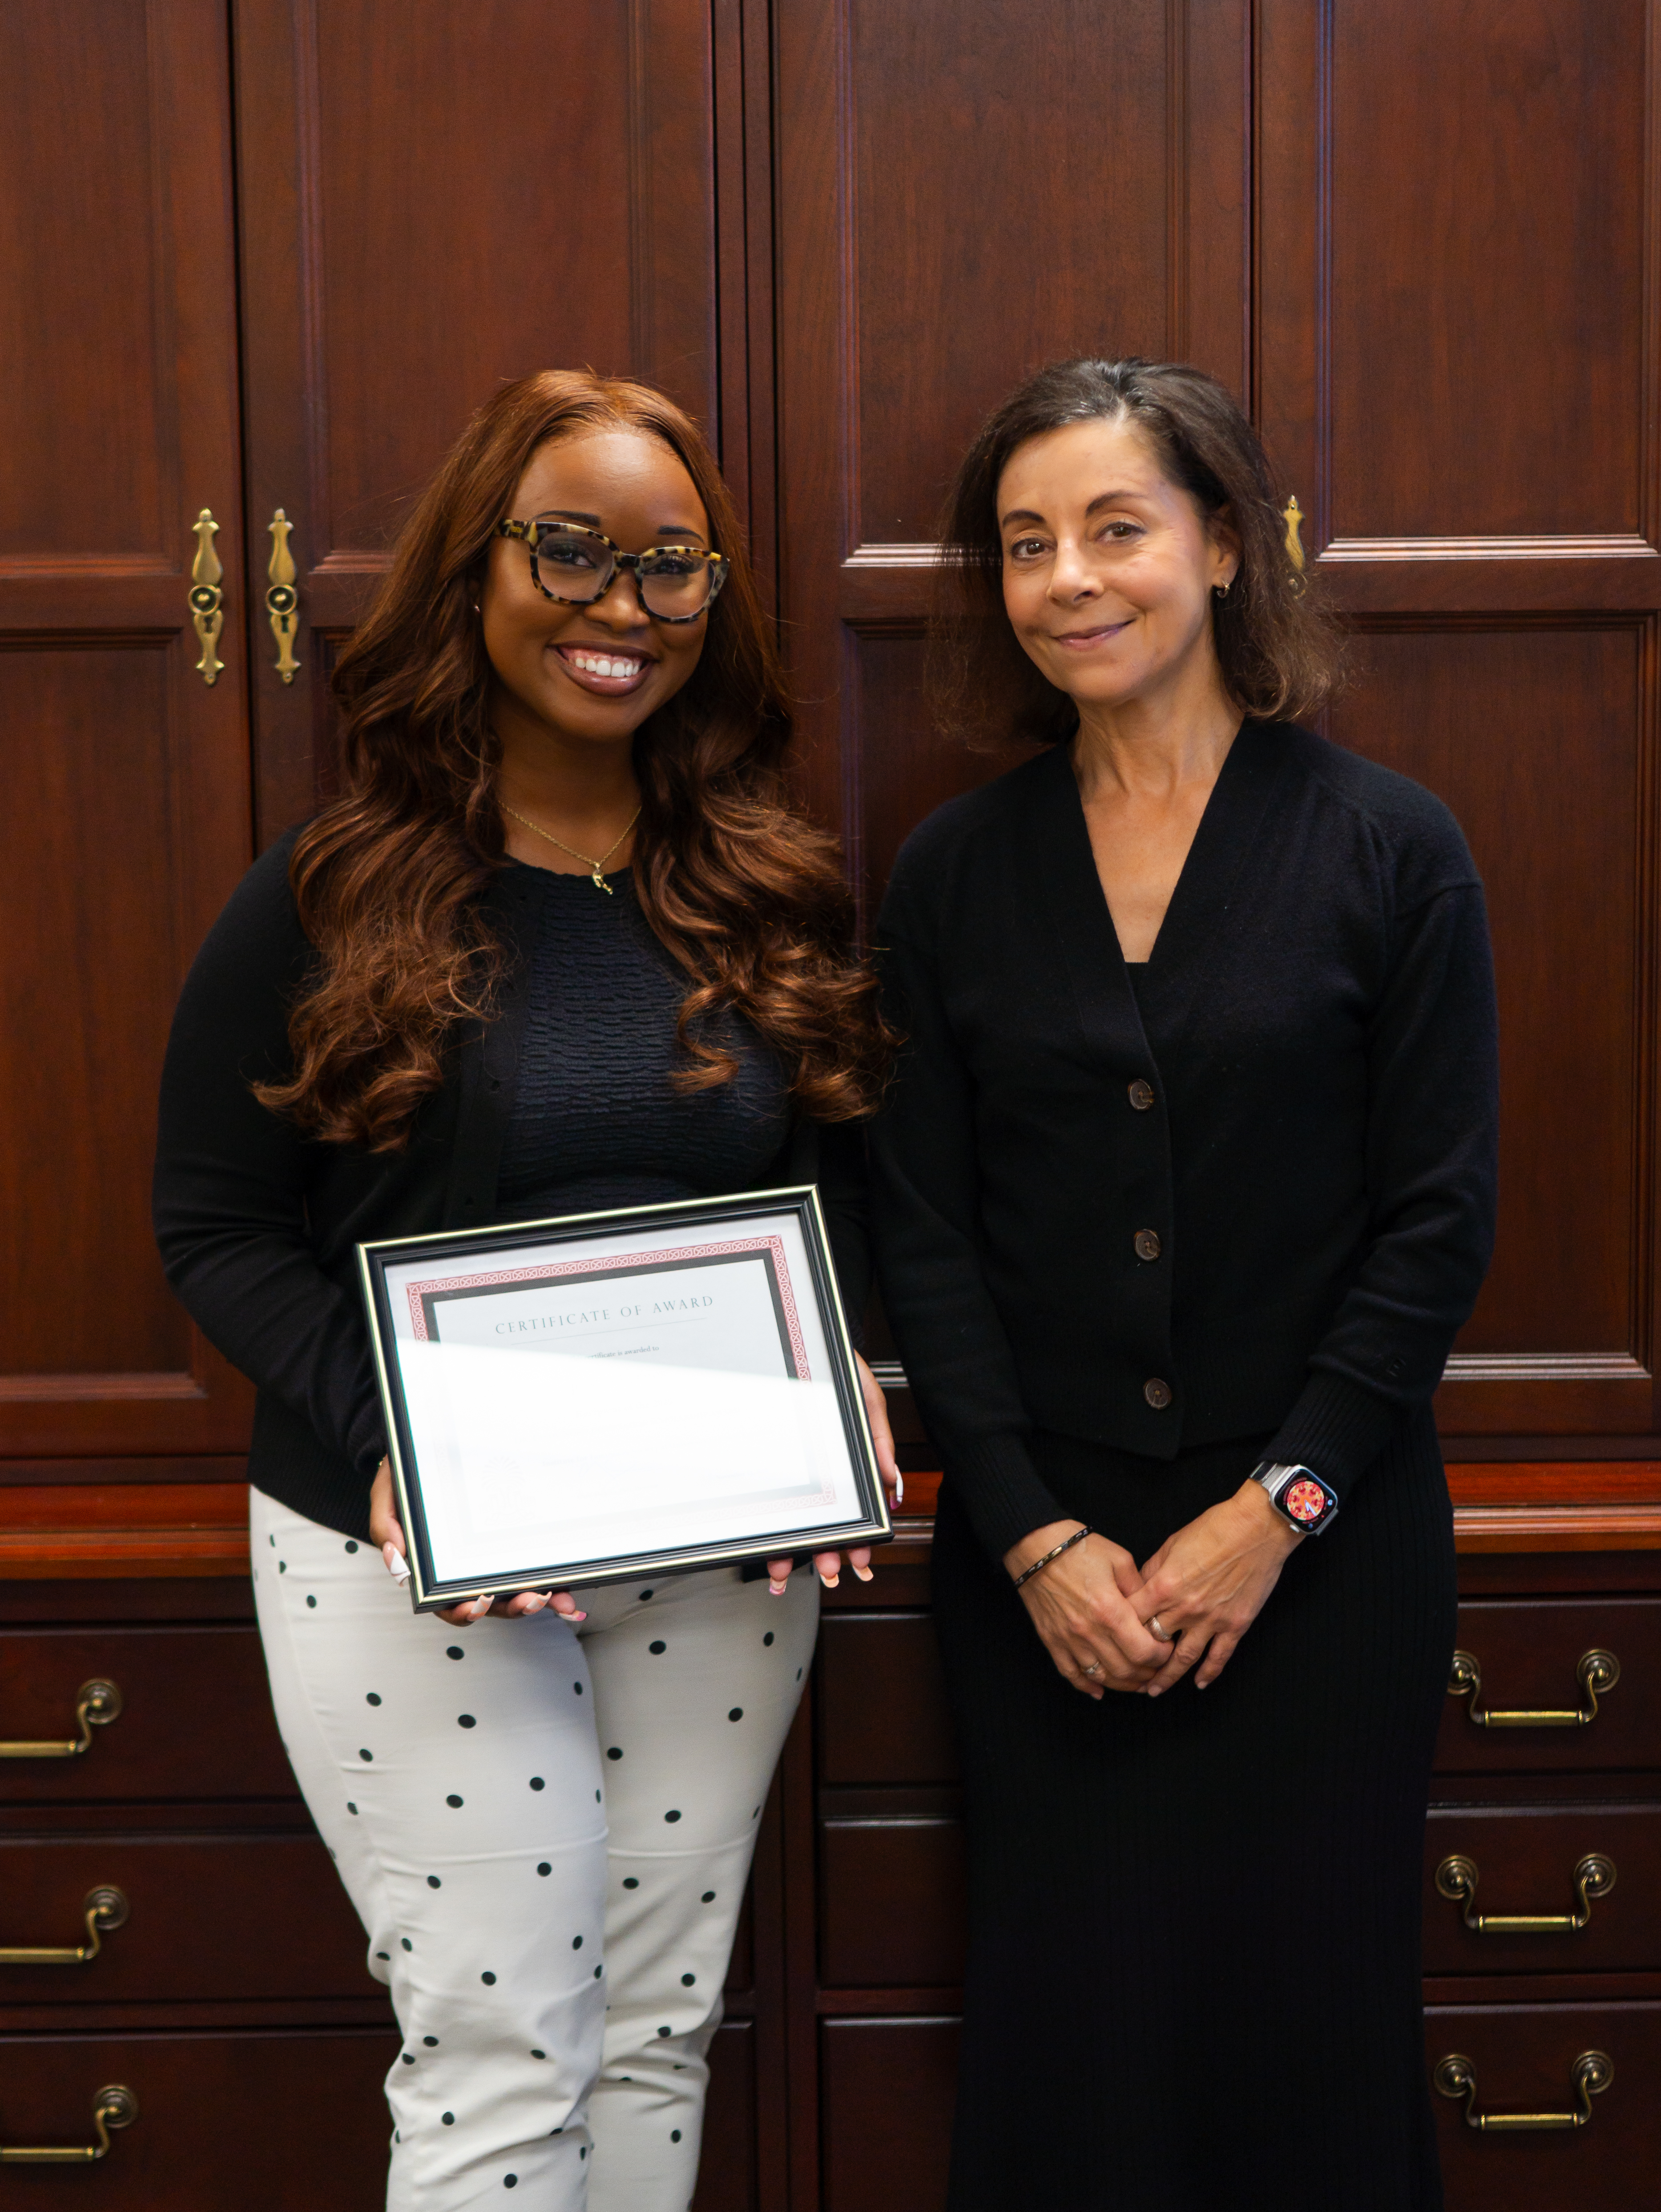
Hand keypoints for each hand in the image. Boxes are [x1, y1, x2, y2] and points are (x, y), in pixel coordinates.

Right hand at [369, 1457, 587, 1628]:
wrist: (429, 1447)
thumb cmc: (408, 1475)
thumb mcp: (389, 1494)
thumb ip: (386, 1524)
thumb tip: (396, 1556)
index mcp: (434, 1568)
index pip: (447, 1601)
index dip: (463, 1610)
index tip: (478, 1605)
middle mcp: (466, 1570)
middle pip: (490, 1603)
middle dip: (513, 1607)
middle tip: (531, 1601)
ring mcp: (492, 1558)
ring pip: (516, 1590)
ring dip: (538, 1599)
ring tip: (557, 1598)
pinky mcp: (512, 1542)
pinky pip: (532, 1567)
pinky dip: (553, 1581)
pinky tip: (570, 1590)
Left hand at [766, 1353, 902, 1594]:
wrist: (804, 1340)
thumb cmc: (841, 1369)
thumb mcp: (867, 1398)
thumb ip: (879, 1437)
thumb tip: (892, 1479)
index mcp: (847, 1462)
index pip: (854, 1508)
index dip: (857, 1536)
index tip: (859, 1558)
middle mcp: (820, 1470)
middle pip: (823, 1520)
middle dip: (826, 1551)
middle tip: (829, 1573)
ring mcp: (795, 1466)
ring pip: (792, 1515)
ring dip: (790, 1549)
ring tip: (784, 1575)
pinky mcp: (771, 1457)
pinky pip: (766, 1494)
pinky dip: (764, 1521)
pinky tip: (759, 1546)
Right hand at [1002, 1521, 1167, 1698]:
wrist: (1036, 1548)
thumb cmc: (1079, 1549)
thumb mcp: (1120, 1560)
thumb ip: (1140, 1589)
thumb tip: (1153, 1611)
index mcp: (1109, 1610)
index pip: (1144, 1651)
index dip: (1161, 1656)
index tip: (1166, 1649)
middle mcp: (1089, 1631)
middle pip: (1125, 1670)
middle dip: (1147, 1674)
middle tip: (1156, 1667)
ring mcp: (1068, 1640)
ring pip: (1101, 1677)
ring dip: (1123, 1684)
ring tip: (1137, 1681)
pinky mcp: (1052, 1641)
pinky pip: (1071, 1674)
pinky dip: (1087, 1686)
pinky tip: (1100, 1690)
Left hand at [1131, 1479, 1302, 1694]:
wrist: (1257, 1527)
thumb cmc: (1214, 1528)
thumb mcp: (1171, 1544)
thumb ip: (1152, 1571)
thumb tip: (1139, 1589)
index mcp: (1165, 1586)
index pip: (1132, 1617)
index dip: (1119, 1630)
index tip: (1111, 1641)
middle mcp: (1185, 1607)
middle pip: (1154, 1642)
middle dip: (1138, 1660)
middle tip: (1126, 1674)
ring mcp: (1212, 1619)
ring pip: (1184, 1658)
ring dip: (1167, 1678)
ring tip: (1154, 1691)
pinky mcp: (1236, 1624)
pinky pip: (1219, 1656)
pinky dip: (1209, 1673)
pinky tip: (1199, 1684)